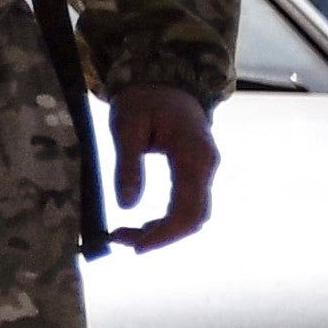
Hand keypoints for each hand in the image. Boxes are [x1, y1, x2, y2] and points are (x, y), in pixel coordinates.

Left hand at [104, 84, 217, 250]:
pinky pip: (188, 205)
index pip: (188, 209)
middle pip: (194, 218)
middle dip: (160, 236)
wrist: (165, 80)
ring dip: (163, 231)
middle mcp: (206, 166)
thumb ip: (128, 165)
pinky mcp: (196, 172)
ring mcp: (204, 170)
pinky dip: (167, 220)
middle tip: (121, 241)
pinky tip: (143, 225)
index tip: (136, 247)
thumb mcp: (127, 126)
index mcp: (193, 155)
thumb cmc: (145, 99)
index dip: (165, 234)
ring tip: (125, 235)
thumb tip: (127, 205)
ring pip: (192, 215)